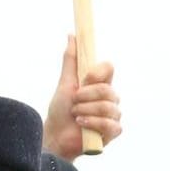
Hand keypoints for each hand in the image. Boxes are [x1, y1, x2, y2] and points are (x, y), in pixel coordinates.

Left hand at [43, 35, 121, 159]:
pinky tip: (81, 124)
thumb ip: (71, 60)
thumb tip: (71, 35)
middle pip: (107, 89)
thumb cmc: (60, 110)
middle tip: (73, 103)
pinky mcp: (113, 131)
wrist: (56, 135)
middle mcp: (110, 98)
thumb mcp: (65, 83)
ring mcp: (114, 114)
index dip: (97, 73)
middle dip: (84, 97)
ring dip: (84, 111)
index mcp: (100, 83)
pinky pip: (110, 124)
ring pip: (107, 107)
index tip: (84, 79)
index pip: (109, 67)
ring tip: (75, 115)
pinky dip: (92, 123)